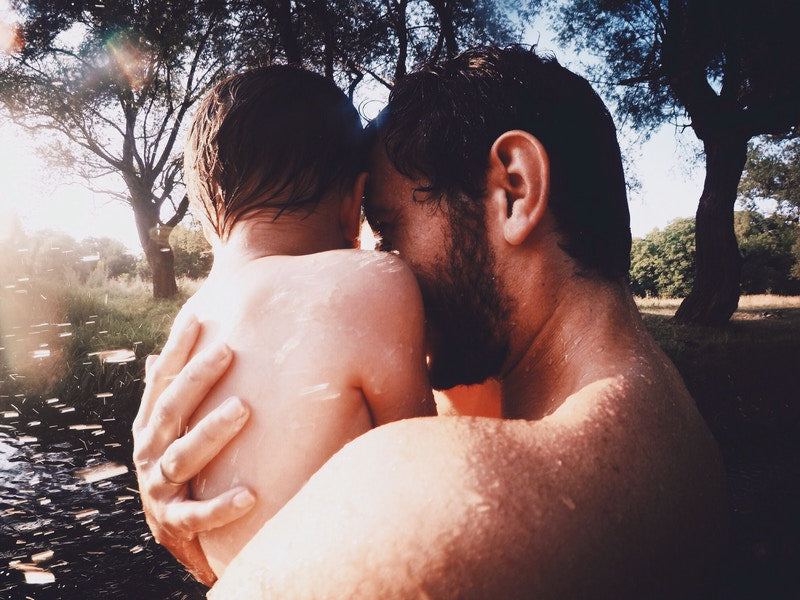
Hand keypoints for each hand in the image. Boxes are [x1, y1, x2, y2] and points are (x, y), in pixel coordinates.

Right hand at [132, 315, 255, 585]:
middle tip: (228, 351)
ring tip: (244, 407)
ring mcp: (159, 489)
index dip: (176, 350)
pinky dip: (222, 506)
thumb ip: (168, 400)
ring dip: (212, 431)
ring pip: (183, 457)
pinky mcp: (175, 524)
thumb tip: (156, 356)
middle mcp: (149, 454)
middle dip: (197, 379)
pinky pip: (199, 516)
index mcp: (150, 430)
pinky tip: (251, 495)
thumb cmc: (184, 472)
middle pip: (171, 411)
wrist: (177, 538)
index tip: (198, 317)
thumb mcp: (171, 436)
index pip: (161, 383)